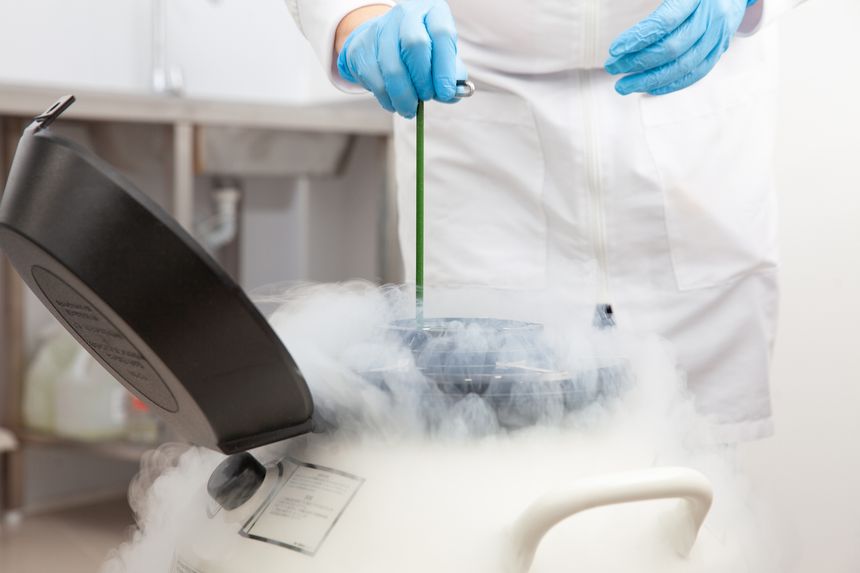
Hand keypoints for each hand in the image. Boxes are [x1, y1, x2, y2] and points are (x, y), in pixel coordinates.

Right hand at [336, 0, 465, 117]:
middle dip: (423, 80)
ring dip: (404, 95)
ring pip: (393, 67)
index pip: (442, 33)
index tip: (446, 92)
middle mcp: (405, 14)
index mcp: (432, 11)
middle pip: (415, 45)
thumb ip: (451, 74)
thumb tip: (453, 93)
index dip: (445, 67)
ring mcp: (380, 29)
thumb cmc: (419, 52)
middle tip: (427, 97)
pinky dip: (388, 99)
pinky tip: (395, 104)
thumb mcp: (441, 56)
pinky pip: (376, 80)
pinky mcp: (361, 48)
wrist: (382, 42)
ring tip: (410, 108)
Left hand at [605, 0, 755, 95]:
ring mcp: (718, 35)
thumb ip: (656, 8)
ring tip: (624, 85)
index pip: (664, 22)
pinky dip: (671, 84)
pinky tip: (648, 88)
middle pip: (671, 48)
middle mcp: (711, 16)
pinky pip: (696, 73)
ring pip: (683, 65)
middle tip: (612, 68)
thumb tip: (629, 32)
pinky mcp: (720, 49)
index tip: (614, 50)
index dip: (638, 38)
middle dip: (637, 62)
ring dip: (649, 80)